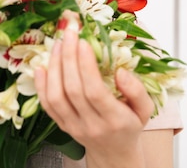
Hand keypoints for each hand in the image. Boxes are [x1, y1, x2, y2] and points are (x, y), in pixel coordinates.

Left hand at [34, 28, 154, 167]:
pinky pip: (46, 106)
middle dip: (68, 58)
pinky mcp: (61, 126)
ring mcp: (73, 126)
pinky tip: (41, 66)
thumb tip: (120, 71)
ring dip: (54, 67)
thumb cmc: (129, 125)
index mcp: (115, 120)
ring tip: (57, 44)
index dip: (86, 66)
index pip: (94, 92)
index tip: (84, 42)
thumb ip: (136, 90)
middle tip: (69, 34)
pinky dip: (41, 85)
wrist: (114, 153)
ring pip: (56, 96)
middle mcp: (91, 125)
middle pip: (73, 90)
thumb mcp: (145, 110)